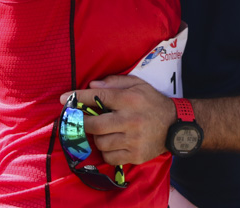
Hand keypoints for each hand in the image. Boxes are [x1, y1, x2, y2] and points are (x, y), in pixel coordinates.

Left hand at [60, 75, 176, 164]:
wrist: (176, 126)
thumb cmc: (152, 102)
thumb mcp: (138, 85)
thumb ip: (115, 82)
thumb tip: (92, 85)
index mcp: (130, 99)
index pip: (99, 97)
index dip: (79, 98)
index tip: (64, 99)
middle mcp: (131, 120)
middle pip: (95, 125)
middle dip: (81, 123)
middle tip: (77, 120)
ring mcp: (133, 140)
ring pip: (100, 143)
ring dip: (96, 138)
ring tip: (102, 132)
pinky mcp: (135, 155)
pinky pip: (109, 157)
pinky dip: (106, 152)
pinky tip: (111, 144)